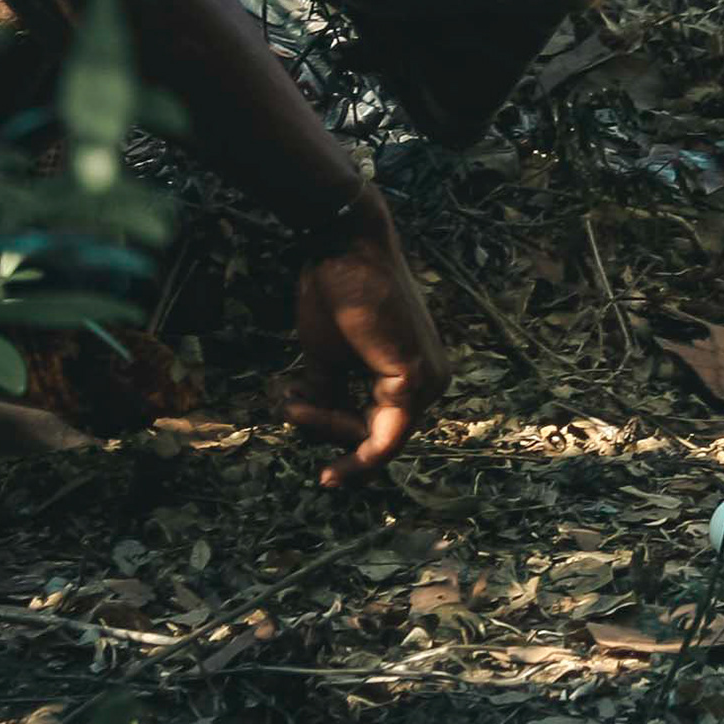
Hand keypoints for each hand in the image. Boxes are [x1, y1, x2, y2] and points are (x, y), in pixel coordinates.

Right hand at [283, 185, 446, 486]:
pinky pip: (383, 435)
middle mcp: (432, 383)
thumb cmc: (335, 293)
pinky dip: (339, 429)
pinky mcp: (414, 378)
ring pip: (377, 440)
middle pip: (378, 440)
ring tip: (294, 401)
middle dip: (328, 430)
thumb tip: (312, 424)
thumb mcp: (328, 357)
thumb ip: (330, 394)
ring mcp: (428, 382)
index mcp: (414, 377)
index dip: (347, 455)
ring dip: (327, 425)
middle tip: (290, 407)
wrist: (341, 248)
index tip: (321, 475)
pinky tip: (305, 412)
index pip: (383, 434)